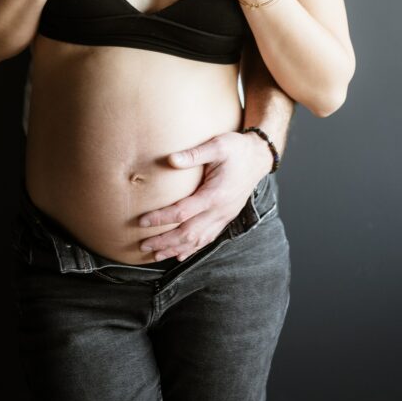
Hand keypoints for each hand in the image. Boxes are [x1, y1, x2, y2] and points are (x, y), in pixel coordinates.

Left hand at [136, 130, 272, 261]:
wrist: (258, 157)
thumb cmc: (237, 149)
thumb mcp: (218, 145)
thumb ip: (194, 154)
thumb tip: (170, 159)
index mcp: (216, 195)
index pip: (183, 213)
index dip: (161, 219)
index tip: (142, 221)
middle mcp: (220, 211)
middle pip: (188, 234)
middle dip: (165, 242)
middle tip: (143, 245)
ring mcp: (224, 217)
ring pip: (198, 241)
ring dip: (175, 249)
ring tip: (155, 254)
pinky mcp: (226, 218)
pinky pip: (207, 239)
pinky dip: (192, 249)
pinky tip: (179, 255)